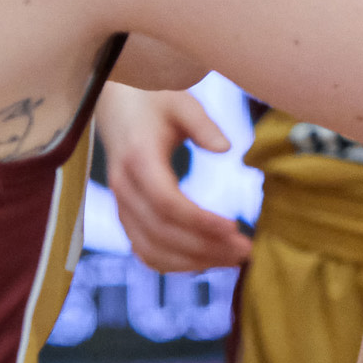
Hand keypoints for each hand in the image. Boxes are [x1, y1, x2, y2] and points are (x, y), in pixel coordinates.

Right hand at [96, 82, 253, 271]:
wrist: (116, 104)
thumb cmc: (154, 100)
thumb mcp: (180, 102)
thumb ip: (202, 123)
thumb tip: (227, 148)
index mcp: (138, 159)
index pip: (166, 202)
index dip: (199, 220)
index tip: (234, 227)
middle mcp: (124, 187)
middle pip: (162, 232)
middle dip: (205, 247)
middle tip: (246, 251)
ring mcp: (121, 204)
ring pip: (151, 248)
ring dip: (192, 261)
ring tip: (232, 259)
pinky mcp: (126, 214)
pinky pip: (143, 249)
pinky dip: (172, 262)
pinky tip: (205, 261)